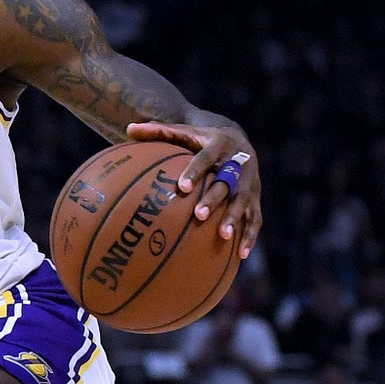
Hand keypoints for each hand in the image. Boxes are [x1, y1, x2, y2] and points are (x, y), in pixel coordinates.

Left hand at [126, 121, 261, 257]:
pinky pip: (255, 218)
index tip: (181, 187)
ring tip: (224, 236)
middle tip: (199, 214)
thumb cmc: (200, 139)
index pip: (206, 158)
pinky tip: (241, 254)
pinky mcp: (256, 198)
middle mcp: (239, 163)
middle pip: (228, 182)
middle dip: (215, 198)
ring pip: (244, 201)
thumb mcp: (182, 131)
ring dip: (235, 218)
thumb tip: (129, 129)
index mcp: (220, 145)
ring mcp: (250, 182)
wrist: (237, 138)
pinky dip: (250, 235)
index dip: (195, 172)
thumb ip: (157, 131)